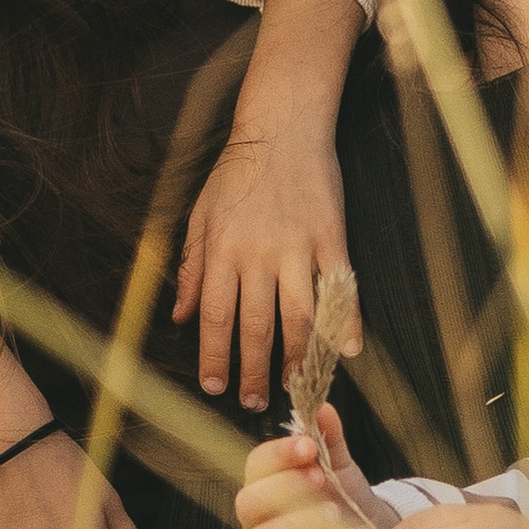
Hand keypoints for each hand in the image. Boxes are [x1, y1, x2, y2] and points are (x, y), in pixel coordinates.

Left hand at [176, 127, 355, 410]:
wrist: (283, 127)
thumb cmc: (238, 172)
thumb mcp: (201, 214)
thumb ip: (192, 266)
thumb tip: (180, 315)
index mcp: (224, 249)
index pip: (217, 316)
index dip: (215, 355)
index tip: (214, 386)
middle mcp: (259, 253)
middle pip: (256, 325)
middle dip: (253, 369)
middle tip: (253, 401)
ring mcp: (298, 246)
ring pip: (298, 314)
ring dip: (296, 356)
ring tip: (294, 385)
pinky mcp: (331, 236)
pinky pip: (338, 286)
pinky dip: (345, 321)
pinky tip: (347, 351)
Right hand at [236, 399, 384, 528]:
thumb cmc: (346, 501)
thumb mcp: (341, 467)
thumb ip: (330, 439)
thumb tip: (322, 407)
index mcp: (267, 486)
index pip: (255, 466)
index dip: (278, 454)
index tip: (310, 446)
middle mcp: (261, 521)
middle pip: (248, 503)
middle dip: (282, 488)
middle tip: (319, 479)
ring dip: (297, 525)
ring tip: (333, 513)